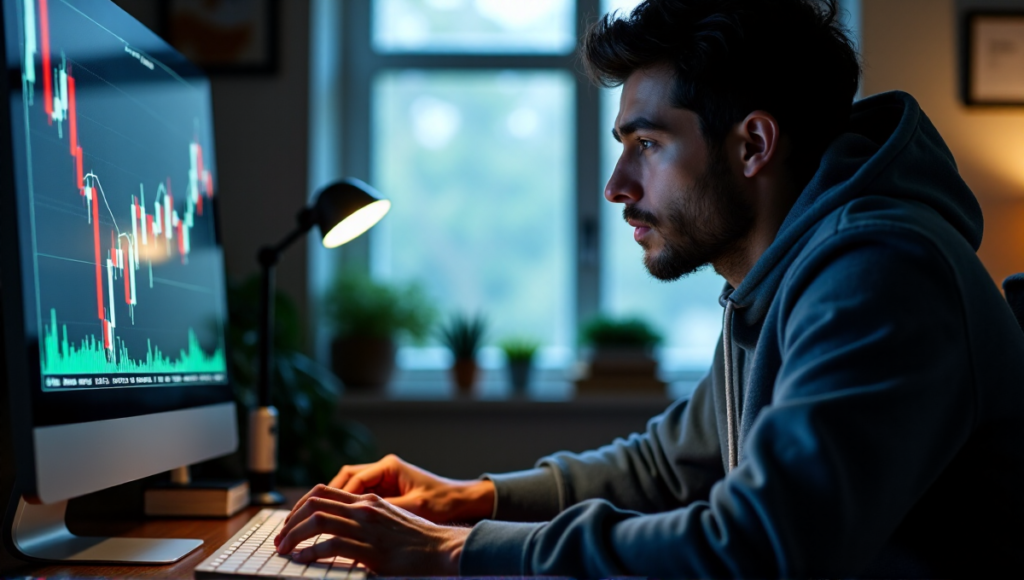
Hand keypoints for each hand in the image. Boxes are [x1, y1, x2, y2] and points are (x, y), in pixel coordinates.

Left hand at [273, 485, 470, 575]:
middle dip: (289, 521)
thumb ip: (366, 519)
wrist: (443, 548)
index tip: (289, 523)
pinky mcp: (371, 549)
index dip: (299, 505)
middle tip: (279, 539)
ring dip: (293, 535)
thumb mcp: (390, 520)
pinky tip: (303, 559)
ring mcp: (367, 527)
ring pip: (317, 521)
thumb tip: (340, 529)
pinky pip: (331, 546)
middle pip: (314, 503)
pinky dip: (311, 552)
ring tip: (284, 549)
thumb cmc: (419, 539)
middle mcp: (364, 508)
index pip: (323, 492)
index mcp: (368, 500)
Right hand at [328, 454, 494, 522]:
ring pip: (348, 486)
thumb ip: (385, 510)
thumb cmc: (442, 502)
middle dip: (326, 497)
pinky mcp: (385, 489)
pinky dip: (347, 507)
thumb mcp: (414, 508)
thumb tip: (357, 520)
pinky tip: (338, 523)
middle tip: (310, 516)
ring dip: (334, 501)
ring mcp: (383, 478)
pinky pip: (358, 495)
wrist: (461, 500)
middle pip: (344, 478)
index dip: (336, 498)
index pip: (352, 479)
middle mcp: (383, 468)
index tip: (322, 516)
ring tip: (318, 521)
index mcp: (389, 467)